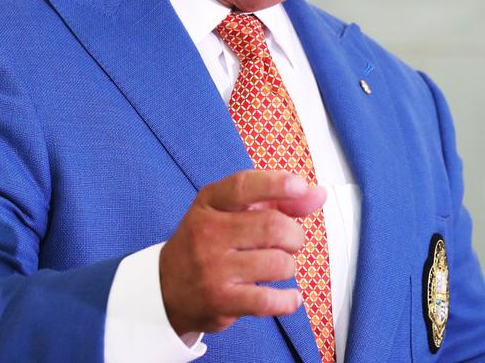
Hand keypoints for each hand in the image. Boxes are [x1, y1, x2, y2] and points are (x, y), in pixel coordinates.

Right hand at [159, 169, 326, 335]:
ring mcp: (213, 269)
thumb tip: (318, 195)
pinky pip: (269, 300)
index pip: (244, 186)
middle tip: (291, 242)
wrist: (166, 288)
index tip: (300, 187)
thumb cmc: (209, 243)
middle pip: (272, 227)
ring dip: (289, 266)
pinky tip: (289, 297)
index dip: (276, 184)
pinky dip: (288, 300)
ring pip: (277, 263)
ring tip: (279, 267)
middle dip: (294, 235)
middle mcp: (207, 233)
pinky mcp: (221, 301)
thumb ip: (276, 201)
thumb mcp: (232, 212)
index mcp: (209, 203)